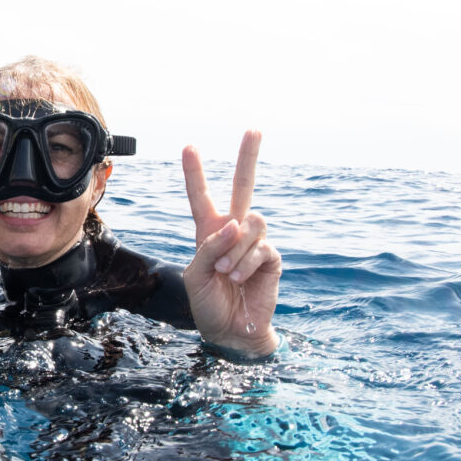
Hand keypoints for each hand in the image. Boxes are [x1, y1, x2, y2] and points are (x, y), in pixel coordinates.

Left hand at [181, 130, 281, 357]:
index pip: (201, 196)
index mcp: (209, 231)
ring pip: (251, 221)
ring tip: (226, 272)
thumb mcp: (196, 276)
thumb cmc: (209, 303)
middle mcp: (234, 231)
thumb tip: (235, 225)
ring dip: (235, 248)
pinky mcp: (271, 257)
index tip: (189, 147)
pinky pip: (262, 246)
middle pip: (245, 185)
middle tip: (254, 129)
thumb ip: (209, 248)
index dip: (195, 173)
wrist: (231, 331)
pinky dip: (246, 261)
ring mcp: (254, 242)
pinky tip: (239, 278)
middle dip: (249, 157)